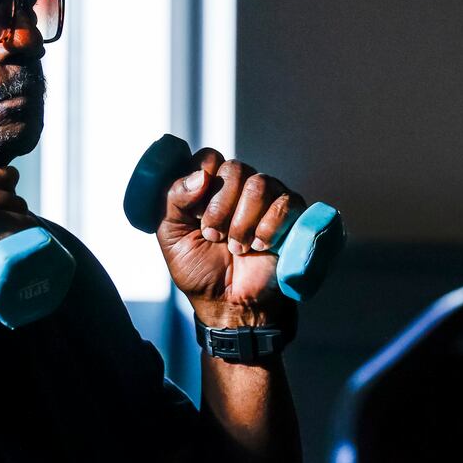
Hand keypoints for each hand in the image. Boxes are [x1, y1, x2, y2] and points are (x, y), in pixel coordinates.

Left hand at [158, 150, 301, 327]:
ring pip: (259, 184)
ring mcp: (267, 199)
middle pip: (235, 168)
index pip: (209, 158)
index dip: (203, 178)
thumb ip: (173, 200)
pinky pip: (285, 202)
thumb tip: (201, 174)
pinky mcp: (291, 214)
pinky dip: (269, 226)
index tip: (196, 211)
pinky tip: (260, 246)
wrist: (230, 304)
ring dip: (243, 221)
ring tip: (237, 248)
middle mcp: (238, 189)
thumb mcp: (171, 236)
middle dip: (220, 206)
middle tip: (214, 236)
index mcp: (208, 189)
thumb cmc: (200, 272)